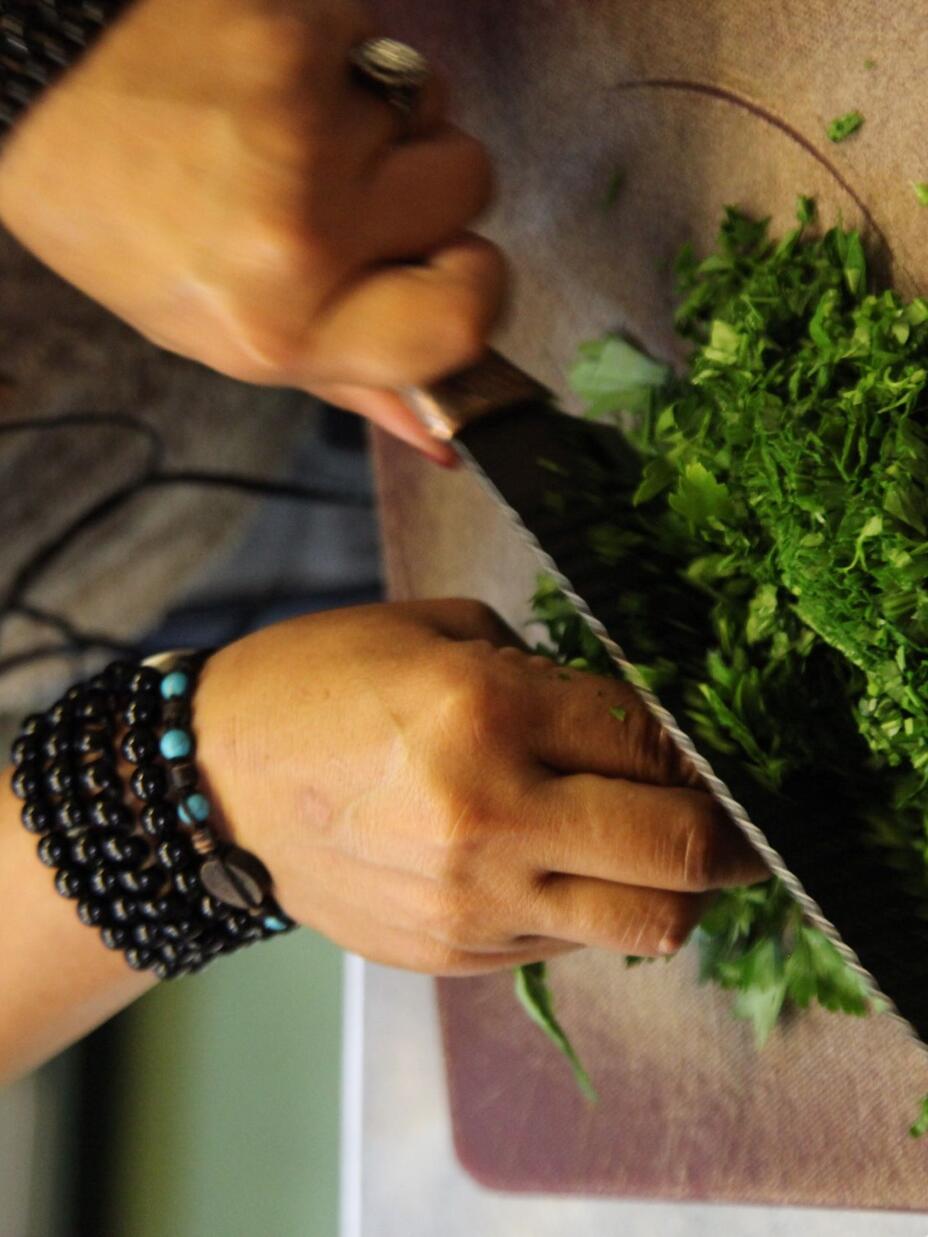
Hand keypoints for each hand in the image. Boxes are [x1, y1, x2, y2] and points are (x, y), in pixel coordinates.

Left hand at [0, 0, 504, 464]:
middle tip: (345, 184)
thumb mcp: (223, 332)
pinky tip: (273, 75)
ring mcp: (302, 124)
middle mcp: (301, 235)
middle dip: (427, 186)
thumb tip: (445, 436)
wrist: (32, 90)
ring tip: (292, 127)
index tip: (444, 267)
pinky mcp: (299, 29)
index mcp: (281, 327)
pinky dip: (349, 56)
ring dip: (386, 119)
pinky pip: (386, 43)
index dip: (473, 291)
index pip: (461, 323)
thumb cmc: (120, 220)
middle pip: (468, 193)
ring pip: (434, 111)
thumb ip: (346, 382)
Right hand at [193, 599, 768, 974]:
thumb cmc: (319, 685)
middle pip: (680, 853)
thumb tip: (630, 722)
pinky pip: (567, 943)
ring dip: (676, 890)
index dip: (704, 749)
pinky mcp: (455, 954)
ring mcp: (473, 901)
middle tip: (739, 824)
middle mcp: (491, 816)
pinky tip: (557, 868)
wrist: (212, 783)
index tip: (714, 748)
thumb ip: (546, 675)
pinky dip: (588, 909)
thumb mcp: (438, 635)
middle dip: (732, 840)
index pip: (655, 743)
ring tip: (662, 856)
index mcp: (487, 711)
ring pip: (644, 925)